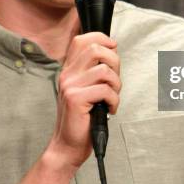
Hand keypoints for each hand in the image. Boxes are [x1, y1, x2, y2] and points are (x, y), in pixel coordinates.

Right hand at [46, 32, 120, 169]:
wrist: (68, 145)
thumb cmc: (82, 119)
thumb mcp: (86, 90)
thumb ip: (94, 72)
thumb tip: (112, 52)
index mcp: (68, 70)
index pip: (81, 40)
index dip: (101, 38)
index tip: (113, 48)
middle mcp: (67, 75)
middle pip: (95, 49)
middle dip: (114, 62)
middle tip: (115, 81)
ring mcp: (70, 86)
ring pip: (104, 70)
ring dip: (116, 85)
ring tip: (112, 97)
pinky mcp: (76, 99)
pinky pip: (106, 90)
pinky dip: (114, 100)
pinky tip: (110, 109)